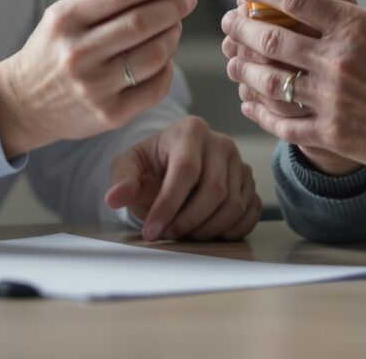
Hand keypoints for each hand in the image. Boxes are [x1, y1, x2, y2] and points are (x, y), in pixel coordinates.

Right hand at [0, 0, 195, 157]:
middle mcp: (77, 53)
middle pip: (142, 22)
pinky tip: (164, 56)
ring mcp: (93, 87)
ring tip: (174, 24)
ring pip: (155, 55)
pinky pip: (156, 87)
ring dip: (173, 34)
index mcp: (65, 19)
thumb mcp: (74, 11)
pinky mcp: (109, 115)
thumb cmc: (55, 48)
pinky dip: (168, 67)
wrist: (24, 103)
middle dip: (174, 5)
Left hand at [104, 116, 260, 241]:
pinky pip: (250, 212)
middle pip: (214, 190)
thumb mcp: (129, 166)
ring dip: (208, 230)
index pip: (186, 170)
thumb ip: (122, 180)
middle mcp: (221, 143)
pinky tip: (209, 234)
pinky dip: (232, 230)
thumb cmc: (151, 165)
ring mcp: (240, 163)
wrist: (172, 166)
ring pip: (234, 205)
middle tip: (168, 235)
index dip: (168, 205)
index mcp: (191, 130)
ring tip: (184, 234)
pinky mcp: (250, 183)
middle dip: (188, 221)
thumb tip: (115, 198)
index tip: (151, 230)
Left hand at [220, 0, 362, 175]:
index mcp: (357, 27)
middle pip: (270, 38)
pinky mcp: (331, 133)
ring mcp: (330, 99)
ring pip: (269, 80)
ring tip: (229, 57)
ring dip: (241, 66)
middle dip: (239, 25)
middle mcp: (336, 61)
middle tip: (226, 19)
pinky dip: (260, 111)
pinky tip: (248, 102)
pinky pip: (283, 123)